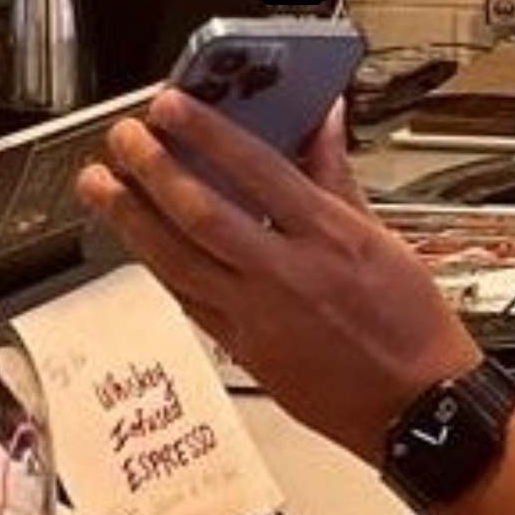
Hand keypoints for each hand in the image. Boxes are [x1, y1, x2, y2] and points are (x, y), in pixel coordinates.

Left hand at [76, 90, 480, 463]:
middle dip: (152, 171)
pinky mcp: (240, 349)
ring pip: (176, 261)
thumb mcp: (383, 238)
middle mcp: (286, 276)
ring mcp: (257, 317)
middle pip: (202, 215)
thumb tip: (319, 120)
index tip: (170, 105)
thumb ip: (336, 176)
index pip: (256, 171)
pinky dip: (156, 264)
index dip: (207, 134)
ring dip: (130, 218)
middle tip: (121, 138)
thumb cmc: (411, 326)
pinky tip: (133, 240)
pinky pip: (186, 299)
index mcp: (329, 238)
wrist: (417, 408)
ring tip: (98, 185)